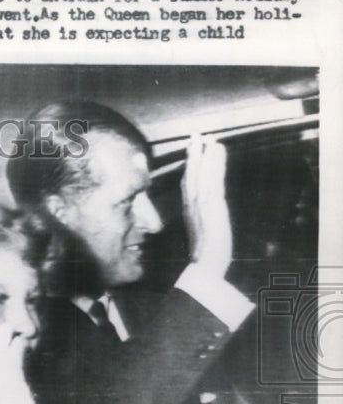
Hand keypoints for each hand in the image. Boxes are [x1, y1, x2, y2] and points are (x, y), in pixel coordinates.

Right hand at [182, 136, 231, 276]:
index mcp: (189, 212)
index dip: (189, 167)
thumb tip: (203, 221)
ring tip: (207, 137)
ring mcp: (201, 204)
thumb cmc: (204, 259)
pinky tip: (216, 149)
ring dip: (203, 153)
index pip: (188, 184)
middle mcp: (192, 205)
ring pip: (200, 172)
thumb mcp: (202, 238)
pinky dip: (213, 161)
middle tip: (196, 135)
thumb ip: (201, 226)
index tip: (191, 152)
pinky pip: (212, 177)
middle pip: (191, 174)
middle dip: (193, 154)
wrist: (204, 268)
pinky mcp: (211, 204)